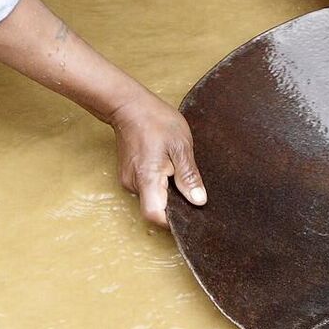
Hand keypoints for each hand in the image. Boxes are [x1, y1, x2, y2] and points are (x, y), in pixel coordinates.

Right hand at [108, 95, 206, 227]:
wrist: (130, 106)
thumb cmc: (155, 121)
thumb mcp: (180, 146)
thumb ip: (189, 176)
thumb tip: (198, 201)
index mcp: (147, 178)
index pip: (155, 215)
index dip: (171, 221)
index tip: (189, 215)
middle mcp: (133, 184)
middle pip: (155, 208)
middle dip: (174, 205)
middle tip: (191, 189)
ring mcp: (129, 180)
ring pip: (152, 198)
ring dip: (168, 193)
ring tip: (179, 172)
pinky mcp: (129, 175)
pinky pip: (147, 189)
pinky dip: (160, 185)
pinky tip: (170, 169)